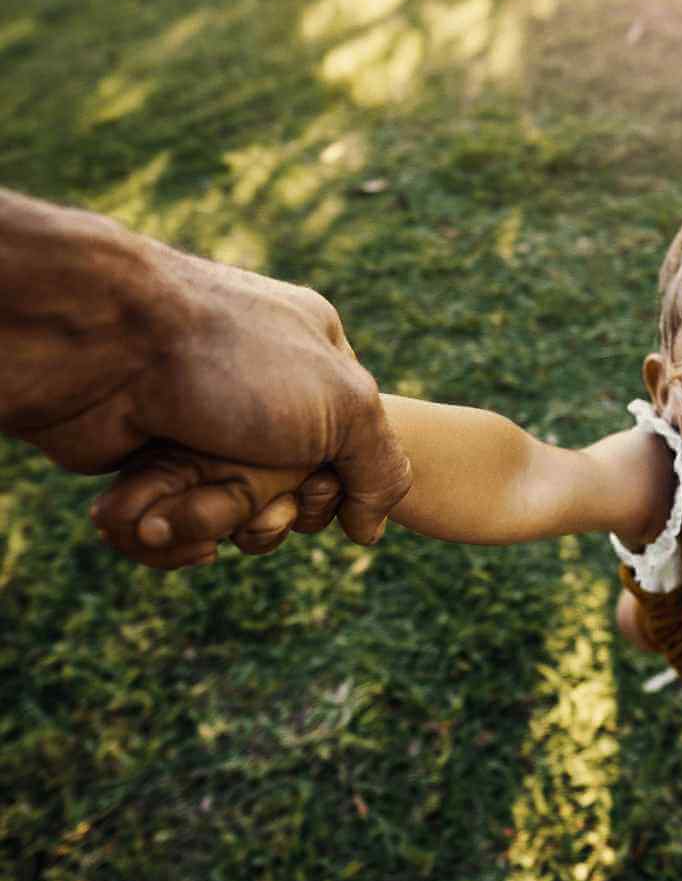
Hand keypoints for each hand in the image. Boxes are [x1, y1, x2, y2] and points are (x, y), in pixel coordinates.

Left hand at [1, 188, 409, 545]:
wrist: (99, 346)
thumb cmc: (234, 361)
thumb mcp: (348, 405)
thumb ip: (382, 467)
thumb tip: (367, 530)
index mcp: (313, 354)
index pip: (350, 444)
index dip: (339, 482)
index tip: (319, 480)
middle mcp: (258, 386)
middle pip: (292, 488)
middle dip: (277, 511)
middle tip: (261, 500)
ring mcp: (200, 421)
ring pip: (233, 512)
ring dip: (219, 524)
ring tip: (197, 506)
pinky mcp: (146, 455)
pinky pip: (173, 521)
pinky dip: (172, 533)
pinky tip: (162, 524)